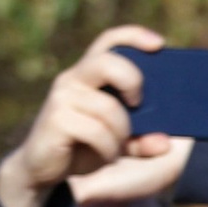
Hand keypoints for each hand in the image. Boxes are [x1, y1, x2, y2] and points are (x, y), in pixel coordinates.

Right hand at [0, 27, 188, 206]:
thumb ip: (139, 141)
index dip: (133, 36)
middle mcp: (73, 78)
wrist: (42, 170)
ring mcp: (63, 96)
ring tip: (116, 148)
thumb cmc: (82, 149)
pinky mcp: (57, 119)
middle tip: (137, 104)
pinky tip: (105, 156)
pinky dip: (109, 149)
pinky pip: (98, 132)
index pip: (108, 41)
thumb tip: (165, 144)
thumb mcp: (115, 143)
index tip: (159, 44)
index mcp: (88, 74)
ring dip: (122, 135)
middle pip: (109, 62)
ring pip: (110, 108)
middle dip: (132, 81)